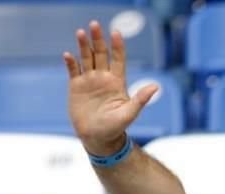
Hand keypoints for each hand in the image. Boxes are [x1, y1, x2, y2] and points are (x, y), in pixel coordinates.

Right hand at [63, 21, 157, 155]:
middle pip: (100, 54)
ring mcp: (89, 81)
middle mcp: (103, 78)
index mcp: (117, 82)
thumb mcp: (130, 113)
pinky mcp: (76, 87)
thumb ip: (141, 98)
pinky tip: (68, 55)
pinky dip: (71, 63)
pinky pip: (73, 71)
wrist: (98, 138)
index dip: (117, 46)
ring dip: (83, 46)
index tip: (115, 32)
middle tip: (94, 25)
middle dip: (97, 40)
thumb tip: (156, 86)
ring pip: (86, 58)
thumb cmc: (116, 127)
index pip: (118, 59)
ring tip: (81, 32)